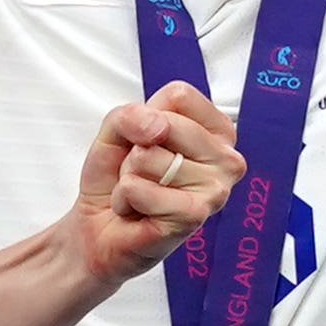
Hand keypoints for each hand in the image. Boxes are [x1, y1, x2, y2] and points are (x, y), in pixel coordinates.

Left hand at [63, 81, 242, 279]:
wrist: (100, 228)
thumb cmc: (117, 178)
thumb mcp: (117, 129)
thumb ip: (131, 114)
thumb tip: (157, 127)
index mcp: (216, 131)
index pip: (180, 96)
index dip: (147, 115)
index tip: (147, 141)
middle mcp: (226, 159)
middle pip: (165, 125)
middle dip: (135, 150)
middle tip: (142, 173)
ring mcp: (216, 189)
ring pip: (147, 157)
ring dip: (129, 177)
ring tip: (141, 193)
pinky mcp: (195, 216)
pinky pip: (138, 188)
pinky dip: (125, 199)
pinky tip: (139, 211)